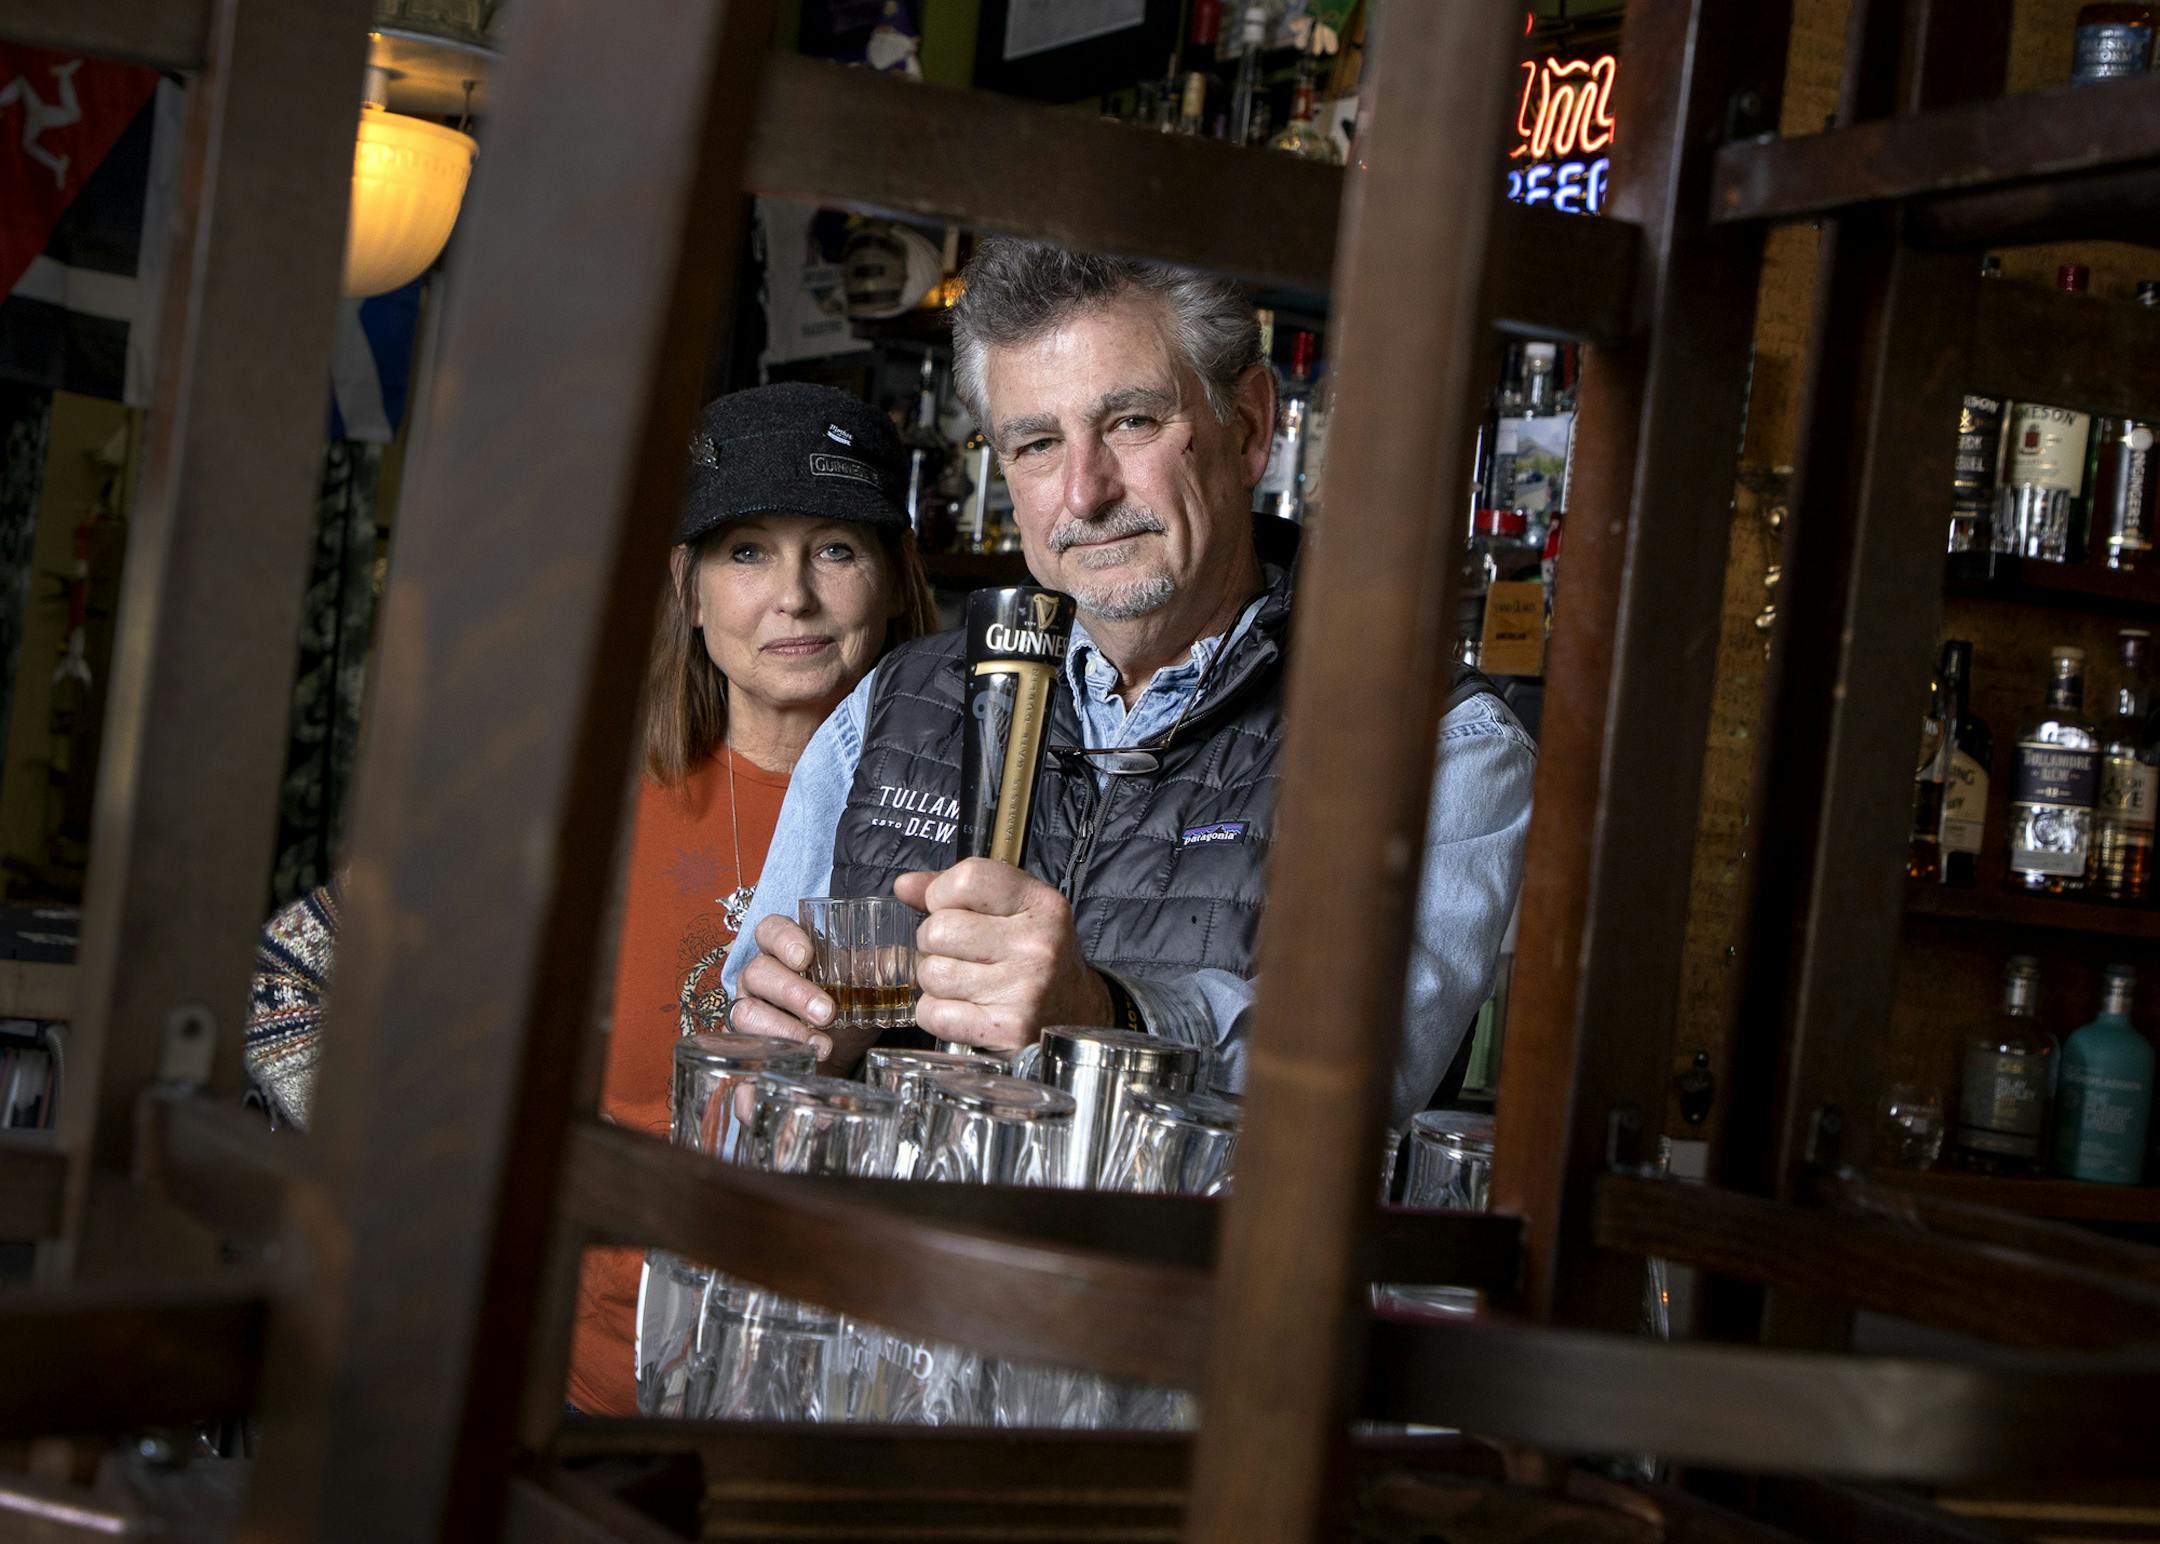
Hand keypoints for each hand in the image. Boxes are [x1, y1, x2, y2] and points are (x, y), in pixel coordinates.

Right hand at [731, 914, 873, 1071]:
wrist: (835, 1060)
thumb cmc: (845, 1012)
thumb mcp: (865, 989)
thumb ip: (880, 971)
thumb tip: (901, 959)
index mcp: (785, 953)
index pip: (770, 930)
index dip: (783, 939)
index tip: (806, 957)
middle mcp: (760, 978)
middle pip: (758, 971)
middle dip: (793, 992)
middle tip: (827, 1013)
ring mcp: (749, 1011)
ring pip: (746, 1010)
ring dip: (785, 1028)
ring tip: (822, 1045)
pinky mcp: (747, 1045)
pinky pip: (745, 1048)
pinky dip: (775, 1055)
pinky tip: (807, 1058)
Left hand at [894, 859, 1112, 1051]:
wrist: (1076, 1012)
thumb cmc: (1036, 955)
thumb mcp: (1013, 908)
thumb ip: (958, 890)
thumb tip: (905, 886)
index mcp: (1040, 904)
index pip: (967, 878)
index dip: (942, 894)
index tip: (952, 909)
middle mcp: (1037, 944)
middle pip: (938, 930)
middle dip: (935, 942)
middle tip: (959, 952)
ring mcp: (1024, 990)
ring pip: (931, 974)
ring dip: (935, 980)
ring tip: (964, 981)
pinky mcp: (1007, 1029)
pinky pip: (933, 1013)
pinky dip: (935, 1013)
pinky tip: (961, 1008)